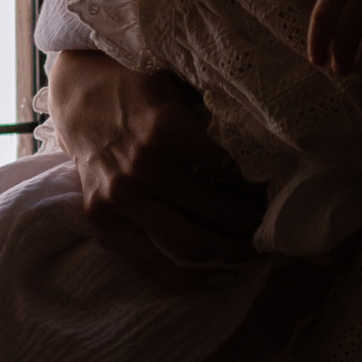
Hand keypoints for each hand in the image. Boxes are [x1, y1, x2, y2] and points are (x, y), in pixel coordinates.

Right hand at [45, 50, 260, 276]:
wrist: (78, 95)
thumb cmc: (138, 86)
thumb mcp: (178, 82)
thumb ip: (214, 108)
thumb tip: (267, 136)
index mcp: (166, 128)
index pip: (232, 168)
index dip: (263, 183)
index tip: (283, 189)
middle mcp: (144, 166)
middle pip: (217, 211)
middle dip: (254, 223)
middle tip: (276, 226)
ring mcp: (120, 196)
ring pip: (190, 242)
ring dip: (230, 252)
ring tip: (252, 249)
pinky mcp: (101, 217)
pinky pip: (148, 262)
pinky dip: (184, 279)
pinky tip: (213, 278)